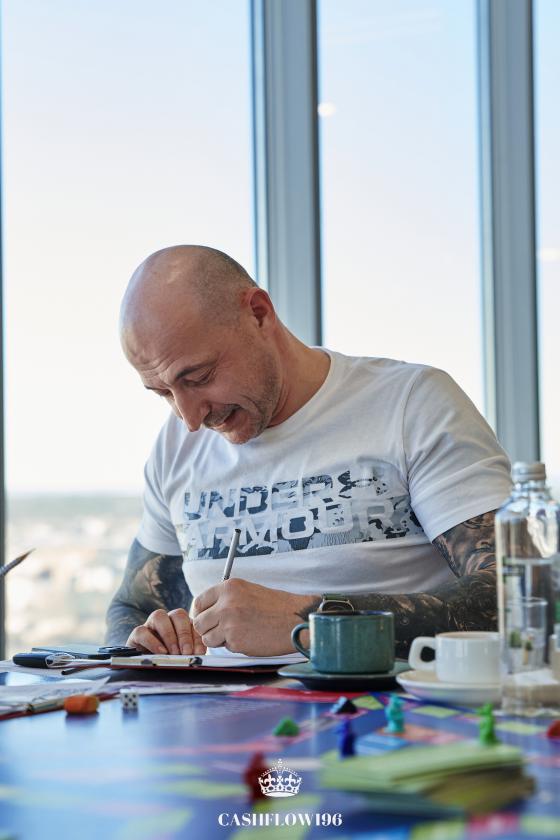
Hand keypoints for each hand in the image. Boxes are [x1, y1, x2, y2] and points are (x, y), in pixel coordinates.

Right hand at [126, 608, 205, 654]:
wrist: (144, 667)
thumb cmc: (168, 662)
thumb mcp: (182, 657)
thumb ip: (190, 653)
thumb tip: (198, 657)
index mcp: (182, 624)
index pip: (192, 622)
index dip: (197, 637)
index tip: (199, 653)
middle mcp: (167, 620)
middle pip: (178, 614)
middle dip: (184, 634)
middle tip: (187, 653)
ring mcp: (150, 625)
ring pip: (159, 616)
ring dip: (169, 635)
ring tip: (174, 653)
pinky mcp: (136, 635)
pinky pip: (141, 631)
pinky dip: (152, 641)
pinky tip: (161, 652)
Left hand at [192, 579, 317, 655]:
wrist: (296, 620)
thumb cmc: (276, 607)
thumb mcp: (248, 591)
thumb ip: (226, 598)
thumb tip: (206, 611)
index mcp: (229, 587)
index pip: (199, 602)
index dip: (201, 613)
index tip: (207, 618)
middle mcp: (226, 603)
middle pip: (199, 622)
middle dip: (208, 629)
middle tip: (221, 630)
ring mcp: (229, 623)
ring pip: (207, 638)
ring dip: (218, 640)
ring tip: (237, 634)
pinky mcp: (236, 641)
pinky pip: (224, 647)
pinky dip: (233, 646)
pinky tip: (248, 638)